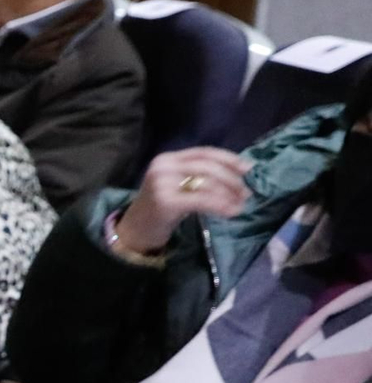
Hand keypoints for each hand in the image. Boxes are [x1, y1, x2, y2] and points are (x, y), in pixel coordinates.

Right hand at [113, 147, 251, 256]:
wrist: (134, 230)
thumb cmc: (160, 209)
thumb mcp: (176, 185)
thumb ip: (197, 176)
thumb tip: (237, 175)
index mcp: (167, 159)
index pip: (203, 152)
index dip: (228, 158)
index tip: (248, 168)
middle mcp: (162, 167)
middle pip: (207, 167)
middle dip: (232, 179)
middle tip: (246, 193)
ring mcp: (162, 184)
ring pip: (206, 184)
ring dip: (229, 194)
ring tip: (241, 204)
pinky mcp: (165, 201)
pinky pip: (201, 200)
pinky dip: (221, 206)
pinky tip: (232, 212)